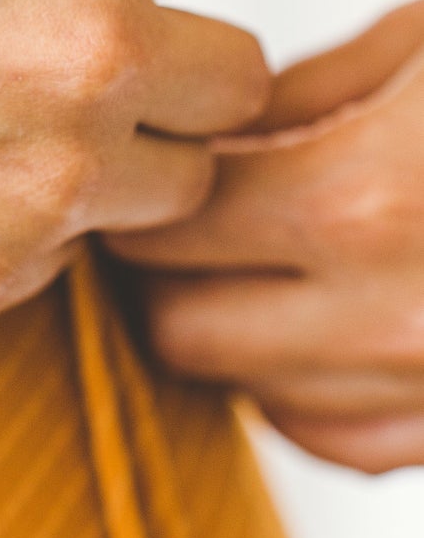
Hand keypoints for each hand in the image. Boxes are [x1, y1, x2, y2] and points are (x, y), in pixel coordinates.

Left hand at [106, 0, 423, 472]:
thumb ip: (306, 95)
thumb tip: (214, 136)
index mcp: (365, 201)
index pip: (166, 233)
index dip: (140, 198)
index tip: (146, 171)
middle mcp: (399, 320)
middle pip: (184, 335)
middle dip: (167, 275)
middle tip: (184, 221)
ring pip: (254, 398)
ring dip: (237, 335)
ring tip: (266, 264)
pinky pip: (340, 443)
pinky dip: (309, 392)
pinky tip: (335, 320)